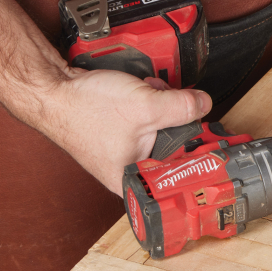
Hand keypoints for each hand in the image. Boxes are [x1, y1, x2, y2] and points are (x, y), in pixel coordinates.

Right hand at [25, 69, 211, 194]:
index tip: (220, 144)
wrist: (51, 89)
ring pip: (162, 132)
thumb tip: (204, 105)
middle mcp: (128, 172)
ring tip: (148, 95)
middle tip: (172, 104)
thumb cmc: (83, 109)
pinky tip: (142, 92)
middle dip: (177, 122)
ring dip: (163, 108)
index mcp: (132, 180)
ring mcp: (123, 153)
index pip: (180, 176)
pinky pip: (148, 121)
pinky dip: (150, 104)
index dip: (199, 156)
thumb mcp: (145, 106)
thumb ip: (182, 107)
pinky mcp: (120, 134)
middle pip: (174, 151)